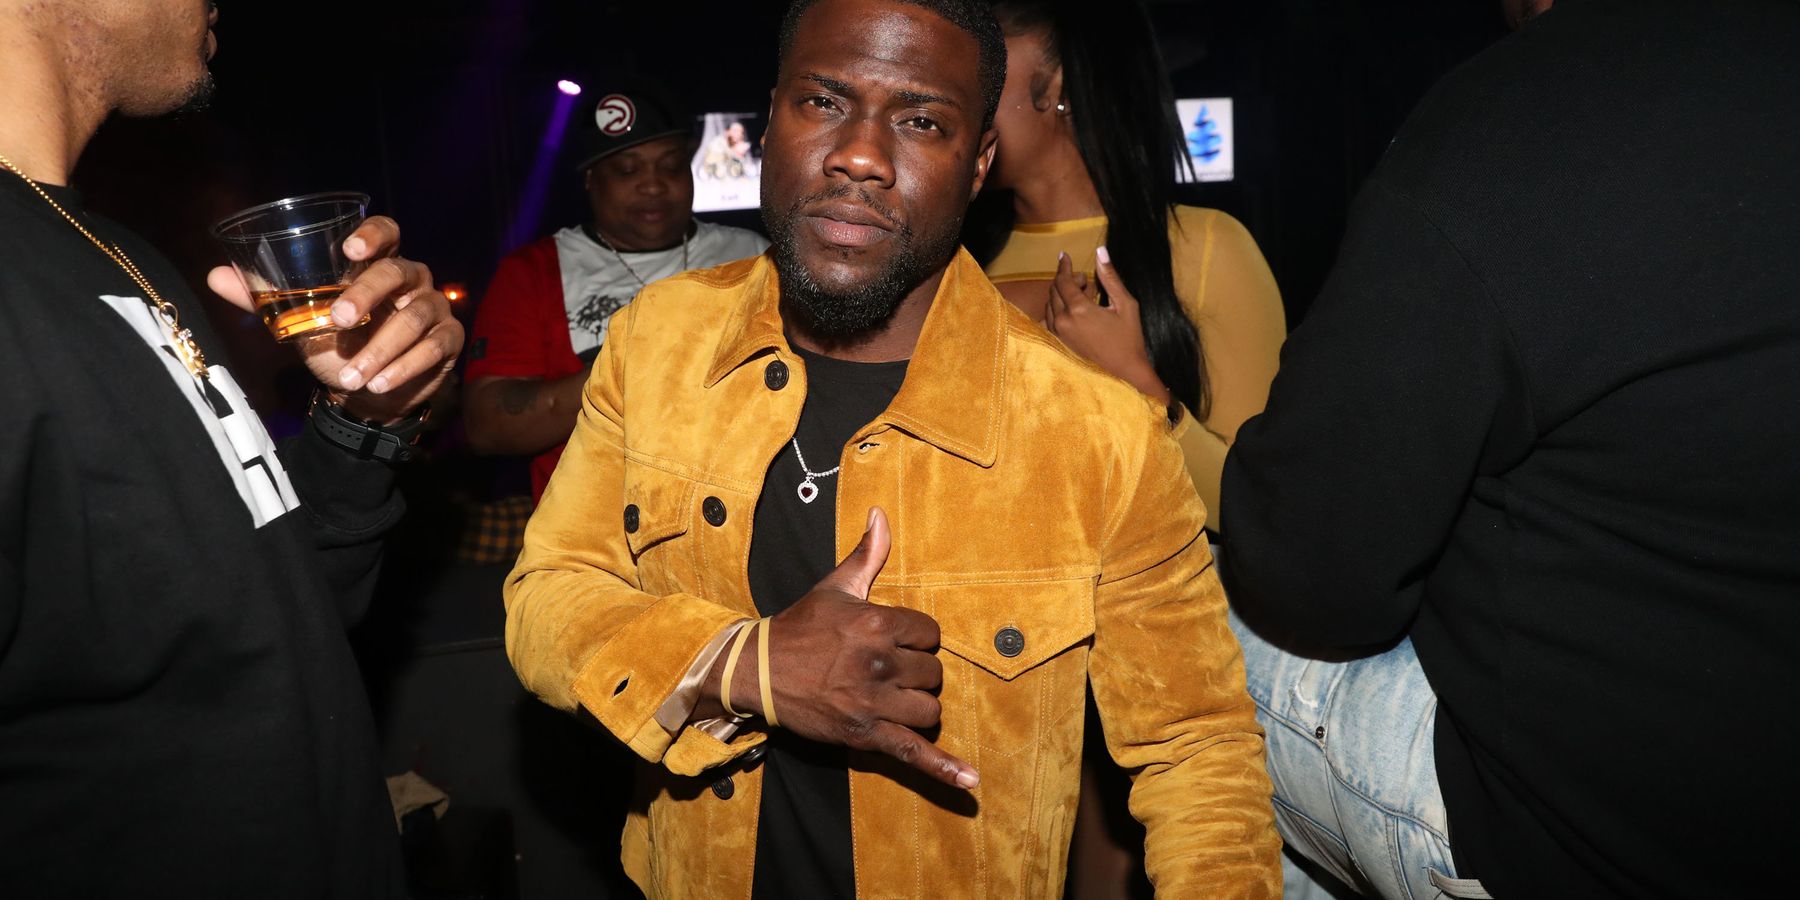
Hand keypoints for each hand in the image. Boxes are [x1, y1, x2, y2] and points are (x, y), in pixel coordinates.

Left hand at [207, 216, 463, 424]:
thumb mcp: (299, 321)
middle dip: (366, 295)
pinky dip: (404, 367)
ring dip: (380, 348)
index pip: (388, 232)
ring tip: (351, 377)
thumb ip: (264, 298)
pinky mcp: (448, 341)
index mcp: (380, 264)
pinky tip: (377, 384)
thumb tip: (214, 275)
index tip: (349, 249)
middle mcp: (412, 280)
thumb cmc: (337, 344)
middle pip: (398, 273)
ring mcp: (434, 308)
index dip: (373, 235)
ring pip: (414, 317)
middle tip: (337, 320)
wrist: (366, 393)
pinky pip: (432, 348)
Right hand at [740, 508, 978, 789]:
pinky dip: (943, 769)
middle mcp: (878, 662)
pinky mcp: (864, 734)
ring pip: (929, 708)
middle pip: (933, 672)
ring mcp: (872, 702)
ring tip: (893, 697)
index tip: (895, 641)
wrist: (757, 671)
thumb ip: (867, 555)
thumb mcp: (834, 587)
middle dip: (916, 672)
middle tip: (887, 670)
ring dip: (918, 705)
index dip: (917, 638)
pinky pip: (912, 753)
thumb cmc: (799, 627)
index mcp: (877, 622)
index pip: (930, 633)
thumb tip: (880, 513)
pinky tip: (971, 781)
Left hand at [1044, 247, 1171, 404]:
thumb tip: (1100, 251)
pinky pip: (1049, 319)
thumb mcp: (1126, 305)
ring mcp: (1058, 334)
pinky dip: (1058, 309)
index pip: (1063, 280)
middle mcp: (1063, 321)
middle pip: (1054, 290)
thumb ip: (1111, 278)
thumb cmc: (1129, 339)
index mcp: (1079, 310)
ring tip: (1085, 296)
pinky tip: (1074, 311)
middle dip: (1067, 280)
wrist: (1125, 373)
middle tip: (1087, 282)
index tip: (1065, 255)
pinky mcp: (1058, 344)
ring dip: (1062, 295)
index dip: (1064, 266)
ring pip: (1050, 305)